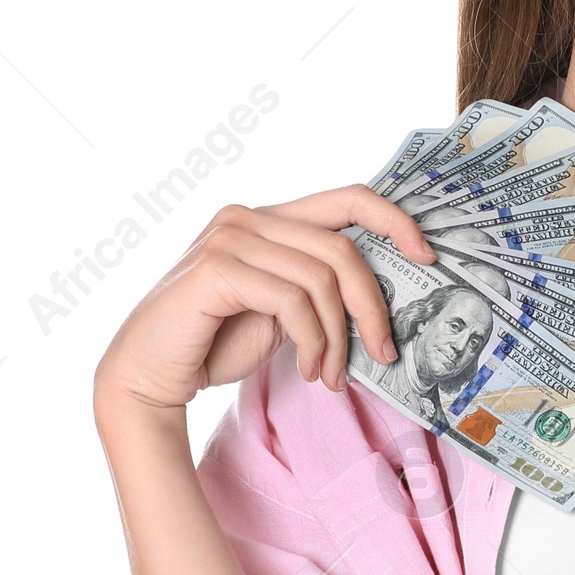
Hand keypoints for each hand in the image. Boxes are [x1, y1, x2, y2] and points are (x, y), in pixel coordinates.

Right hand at [93, 184, 434, 419]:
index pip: (348, 198)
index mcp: (270, 218)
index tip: (427, 256)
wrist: (147, 377)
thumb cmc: (216, 343)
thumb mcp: (283, 309)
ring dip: (336, 338)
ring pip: (321, 278)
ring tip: (329, 374)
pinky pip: (292, 300)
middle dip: (372, 306)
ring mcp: (229, 237)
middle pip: (343, 247)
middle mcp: (248, 216)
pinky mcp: (215, 269)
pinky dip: (311, 341)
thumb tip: (385, 296)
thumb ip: (320, 288)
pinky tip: (306, 369)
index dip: (395, 220)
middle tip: (383, 352)